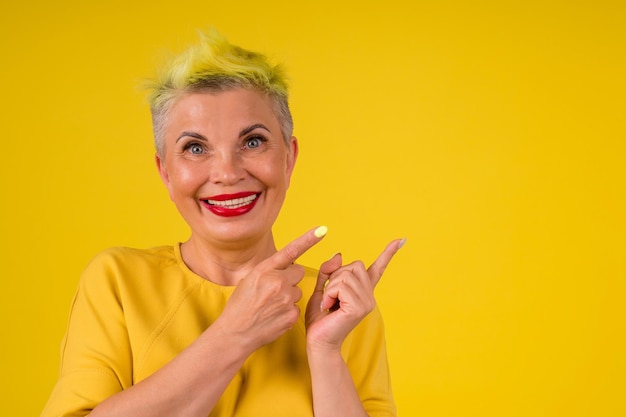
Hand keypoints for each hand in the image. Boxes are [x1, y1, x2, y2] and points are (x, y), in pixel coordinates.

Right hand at [217, 226, 326, 353]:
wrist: (235, 333)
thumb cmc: (240, 306)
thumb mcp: (249, 280)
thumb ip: (268, 271)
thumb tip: (285, 268)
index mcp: (265, 270)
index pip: (290, 251)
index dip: (308, 239)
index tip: (322, 229)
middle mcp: (278, 282)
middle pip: (299, 272)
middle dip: (290, 278)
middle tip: (274, 290)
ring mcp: (286, 299)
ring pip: (297, 291)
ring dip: (288, 296)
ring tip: (271, 306)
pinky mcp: (292, 315)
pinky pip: (296, 307)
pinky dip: (288, 311)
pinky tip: (274, 316)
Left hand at [305, 239, 403, 352]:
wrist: (318, 342)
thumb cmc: (320, 319)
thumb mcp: (322, 289)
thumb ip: (329, 272)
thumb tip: (339, 254)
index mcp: (362, 291)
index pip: (378, 268)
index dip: (389, 253)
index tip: (401, 240)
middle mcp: (369, 296)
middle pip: (354, 265)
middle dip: (336, 276)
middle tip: (330, 296)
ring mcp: (367, 302)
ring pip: (346, 275)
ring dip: (330, 287)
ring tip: (329, 303)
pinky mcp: (359, 308)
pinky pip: (341, 286)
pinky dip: (329, 294)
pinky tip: (329, 307)